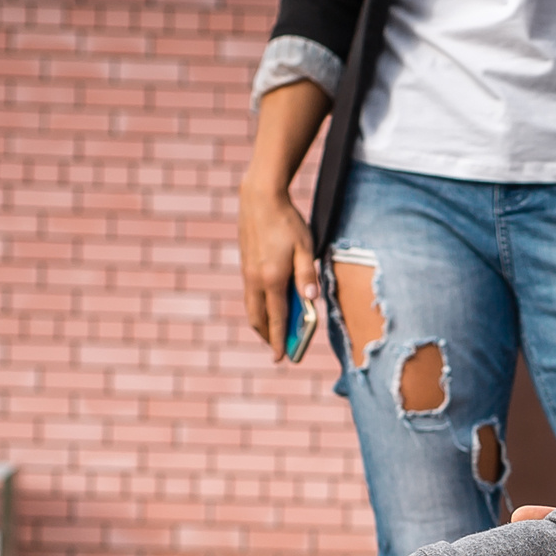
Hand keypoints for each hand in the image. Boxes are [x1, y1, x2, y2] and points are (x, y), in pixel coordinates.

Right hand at [239, 178, 318, 360]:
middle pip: (258, 318)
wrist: (260, 197)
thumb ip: (308, 275)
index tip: (281, 358)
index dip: (279, 340)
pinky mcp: (245, 264)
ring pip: (251, 307)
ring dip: (261, 323)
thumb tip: (311, 299)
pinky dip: (257, 307)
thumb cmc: (287, 222)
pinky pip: (249, 295)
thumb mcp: (306, 247)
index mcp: (272, 278)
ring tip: (272, 332)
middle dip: (267, 336)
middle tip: (278, 350)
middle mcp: (255, 279)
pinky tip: (267, 308)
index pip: (276, 318)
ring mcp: (247, 272)